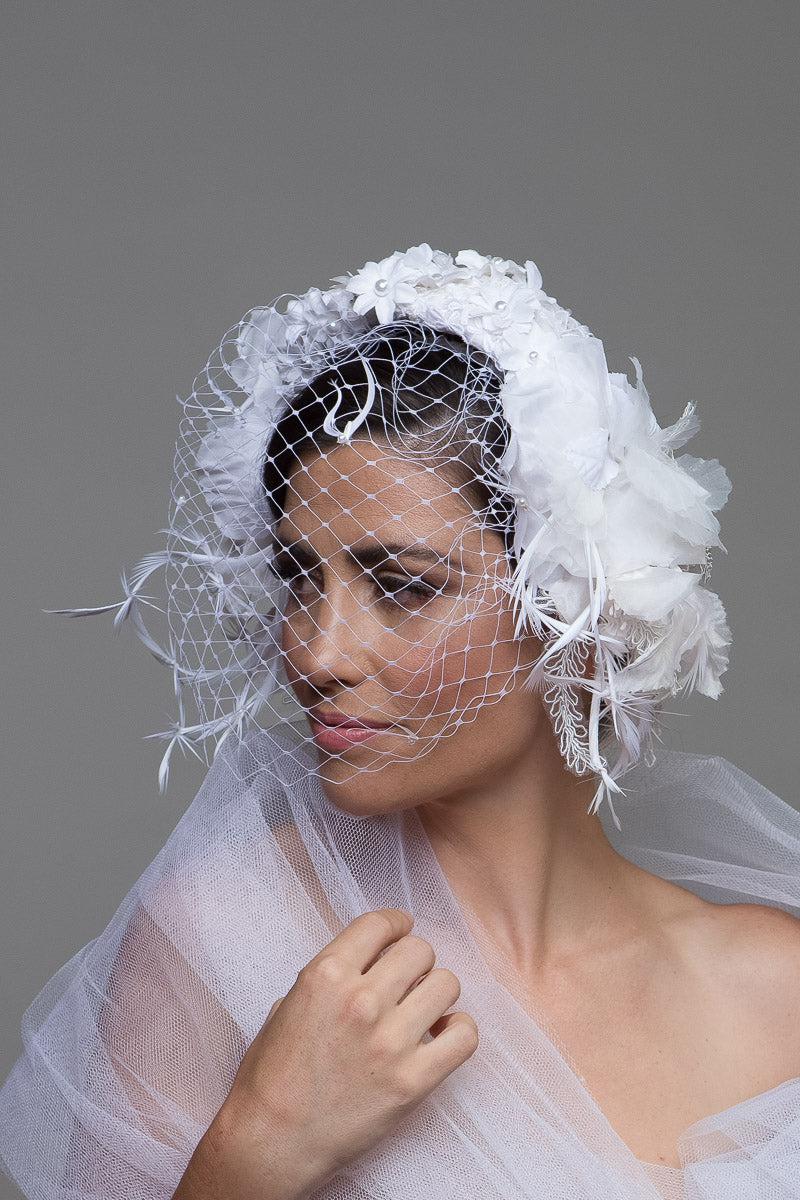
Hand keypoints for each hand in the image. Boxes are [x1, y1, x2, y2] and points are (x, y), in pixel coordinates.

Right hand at [204, 907, 478, 1197]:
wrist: (272, 1140)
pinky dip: (460, 1030)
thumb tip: (371, 961)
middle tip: (410, 979)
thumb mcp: (289, 1002)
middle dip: (417, 960)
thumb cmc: (273, 1074)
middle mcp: (361, 1000)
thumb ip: (331, 975)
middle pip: (419, 950)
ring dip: (437, 992)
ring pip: (446, 984)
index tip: (401, 932)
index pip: (380, 924)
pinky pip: (464, 1036)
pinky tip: (443, 1035)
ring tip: (425, 1008)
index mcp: (326, 975)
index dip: (396, 924)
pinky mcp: (412, 1081)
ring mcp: (390, 1041)